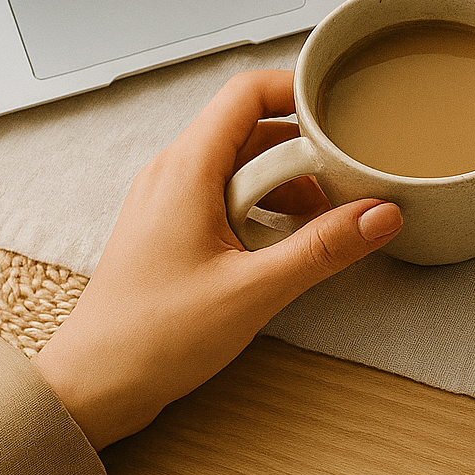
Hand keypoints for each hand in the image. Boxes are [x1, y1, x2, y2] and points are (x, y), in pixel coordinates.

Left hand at [34, 70, 401, 449]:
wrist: (95, 383)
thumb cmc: (152, 338)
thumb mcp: (254, 290)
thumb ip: (323, 248)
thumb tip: (379, 215)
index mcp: (186, 170)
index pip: (247, 92)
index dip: (298, 91)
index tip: (341, 111)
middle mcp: (174, 173)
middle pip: (252, 129)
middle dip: (305, 152)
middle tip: (346, 182)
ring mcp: (171, 200)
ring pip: (243, 165)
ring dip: (288, 184)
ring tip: (321, 222)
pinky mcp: (175, 228)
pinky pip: (229, 195)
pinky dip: (266, 208)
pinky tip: (286, 245)